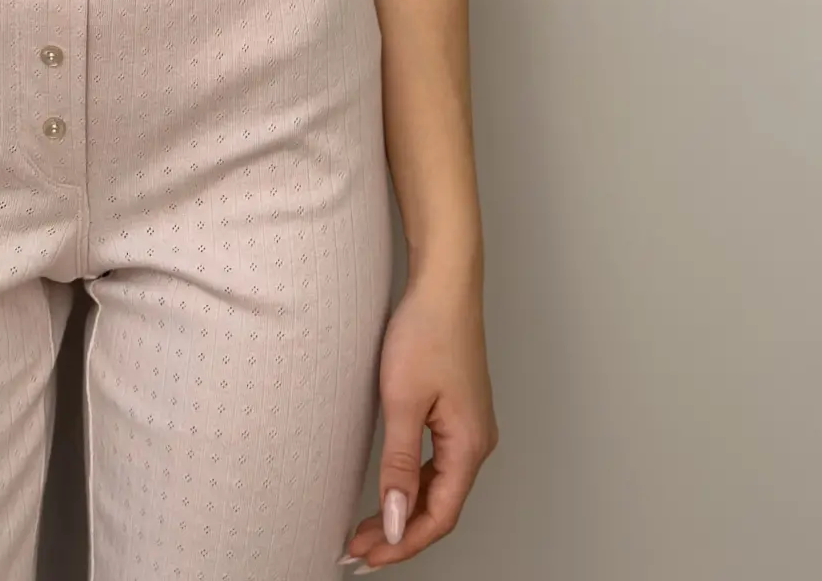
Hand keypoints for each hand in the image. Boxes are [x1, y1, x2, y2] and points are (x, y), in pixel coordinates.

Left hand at [340, 275, 498, 569]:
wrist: (443, 283)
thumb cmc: (427, 330)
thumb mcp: (402, 401)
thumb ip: (399, 465)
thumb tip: (397, 521)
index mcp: (470, 445)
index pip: (440, 516)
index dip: (405, 543)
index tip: (369, 556)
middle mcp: (477, 441)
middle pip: (441, 506)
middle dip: (401, 532)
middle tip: (360, 547)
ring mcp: (470, 426)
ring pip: (439, 485)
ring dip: (406, 509)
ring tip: (369, 526)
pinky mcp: (458, 410)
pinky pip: (439, 462)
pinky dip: (414, 483)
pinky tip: (393, 488)